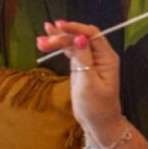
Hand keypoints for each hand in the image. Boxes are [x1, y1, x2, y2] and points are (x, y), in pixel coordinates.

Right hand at [37, 21, 121, 137]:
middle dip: (62, 36)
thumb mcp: (89, 84)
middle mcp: (99, 55)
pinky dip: (58, 47)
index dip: (75, 28)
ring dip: (57, 40)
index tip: (60, 26)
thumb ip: (84, 59)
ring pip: (73, 43)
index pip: (91, 34)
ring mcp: (90, 59)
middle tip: (44, 40)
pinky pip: (70, 51)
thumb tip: (80, 38)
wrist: (98, 123)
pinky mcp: (81, 65)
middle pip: (80, 37)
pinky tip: (45, 43)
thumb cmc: (97, 107)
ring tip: (40, 39)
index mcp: (107, 58)